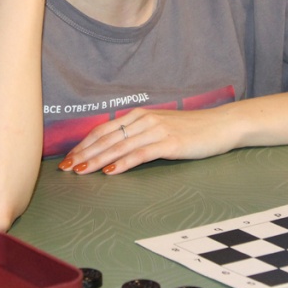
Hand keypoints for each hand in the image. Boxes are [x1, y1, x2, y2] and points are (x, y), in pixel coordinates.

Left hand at [57, 107, 238, 174]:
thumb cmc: (191, 129)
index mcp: (139, 115)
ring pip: (120, 146)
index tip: (69, 158)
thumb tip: (115, 149)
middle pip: (107, 138)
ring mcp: (157, 130)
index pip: (104, 130)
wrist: (221, 125)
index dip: (84, 144)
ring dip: (97, 160)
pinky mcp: (170, 142)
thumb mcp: (160, 128)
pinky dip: (123, 163)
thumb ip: (139, 134)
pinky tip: (110, 172)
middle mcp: (144, 120)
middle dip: (84, 154)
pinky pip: (141, 154)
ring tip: (81, 171)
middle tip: (66, 168)